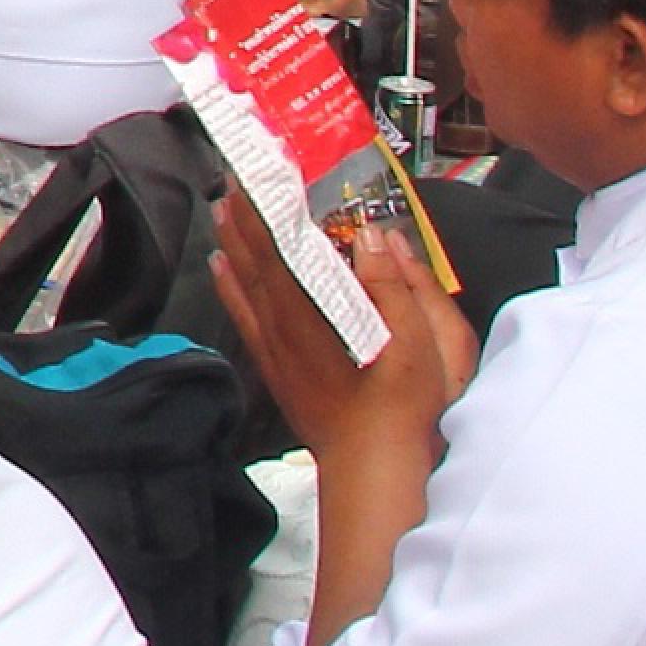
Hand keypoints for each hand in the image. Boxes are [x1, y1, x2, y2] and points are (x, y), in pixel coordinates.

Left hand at [209, 181, 476, 472]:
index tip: (260, 176)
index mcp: (321, 320)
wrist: (375, 469)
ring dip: (234, 245)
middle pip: (259, 263)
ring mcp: (279, 352)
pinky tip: (222, 269)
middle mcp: (289, 331)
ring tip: (221, 211)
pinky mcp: (277, 371)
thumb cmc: (405, 409)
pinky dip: (230, 288)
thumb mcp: (424, 347)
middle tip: (233, 180)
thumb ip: (398, 288)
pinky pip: (244, 317)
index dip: (270, 213)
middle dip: (245, 220)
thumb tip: (374, 237)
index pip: (285, 252)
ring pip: (246, 286)